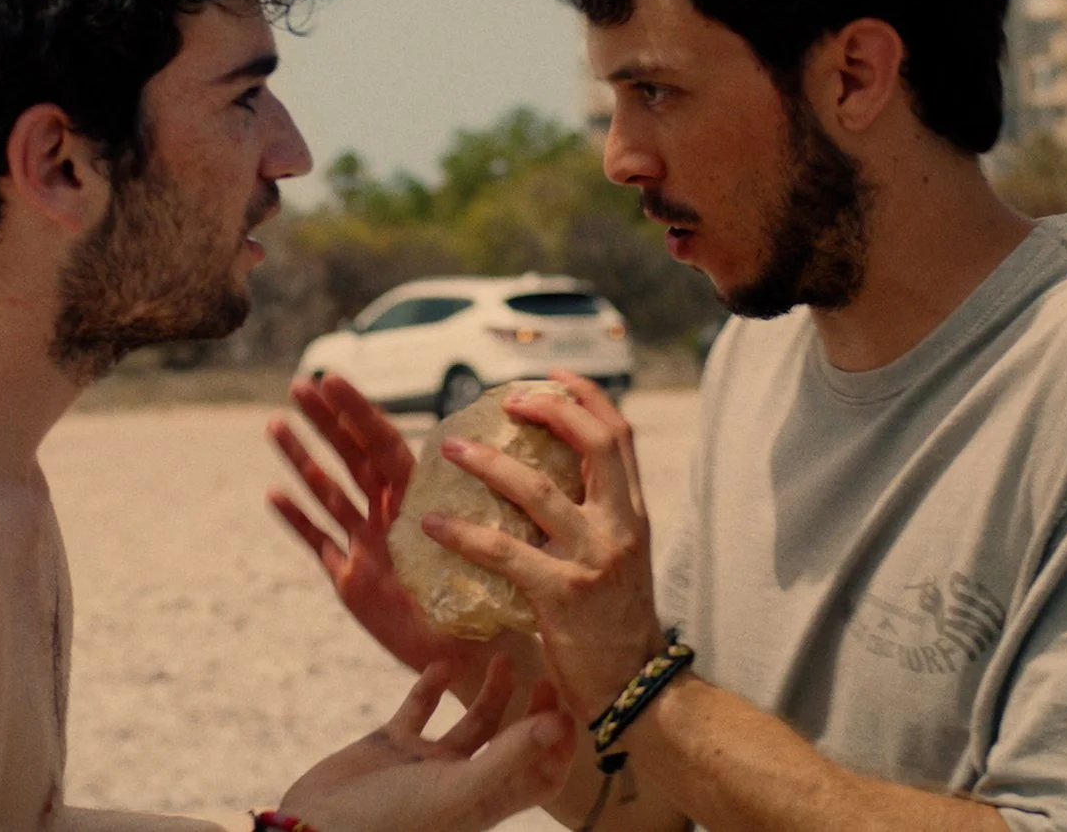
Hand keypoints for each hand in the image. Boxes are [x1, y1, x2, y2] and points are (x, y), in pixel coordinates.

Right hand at [267, 375, 510, 681]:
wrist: (475, 654)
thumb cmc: (493, 601)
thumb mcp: (494, 548)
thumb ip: (486, 515)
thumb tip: (501, 465)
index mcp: (423, 500)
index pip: (384, 445)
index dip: (357, 412)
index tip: (332, 379)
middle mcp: (392, 515)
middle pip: (352, 458)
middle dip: (324, 421)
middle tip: (298, 384)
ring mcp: (367, 545)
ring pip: (328, 494)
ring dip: (301, 460)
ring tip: (275, 423)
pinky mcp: (351, 580)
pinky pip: (320, 542)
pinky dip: (297, 520)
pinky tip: (273, 495)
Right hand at [281, 656, 574, 831]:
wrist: (316, 829)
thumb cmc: (391, 822)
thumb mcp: (456, 790)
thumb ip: (506, 756)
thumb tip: (559, 722)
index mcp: (487, 803)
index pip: (542, 776)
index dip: (559, 746)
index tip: (565, 706)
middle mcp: (463, 783)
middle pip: (513, 745)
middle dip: (532, 711)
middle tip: (543, 675)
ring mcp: (428, 765)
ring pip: (472, 724)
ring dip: (490, 692)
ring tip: (503, 657)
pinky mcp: (393, 747)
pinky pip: (418, 712)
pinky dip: (430, 687)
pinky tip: (440, 664)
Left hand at [421, 370, 668, 724]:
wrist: (633, 691)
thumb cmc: (613, 627)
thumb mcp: (616, 560)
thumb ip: (592, 521)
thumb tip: (544, 483)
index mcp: (633, 515)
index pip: (619, 437)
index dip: (586, 398)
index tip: (551, 376)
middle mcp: (621, 528)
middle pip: (596, 444)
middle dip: (551, 411)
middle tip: (508, 400)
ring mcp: (594, 559)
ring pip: (539, 491)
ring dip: (490, 463)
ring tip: (450, 449)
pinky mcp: (563, 594)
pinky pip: (504, 552)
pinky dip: (463, 533)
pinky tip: (432, 524)